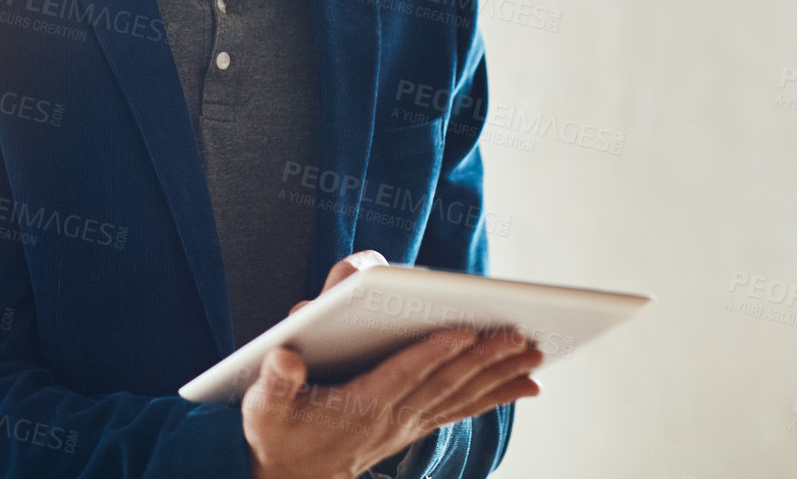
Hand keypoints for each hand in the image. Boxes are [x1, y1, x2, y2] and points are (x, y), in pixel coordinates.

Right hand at [243, 251, 542, 478]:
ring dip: (498, 376)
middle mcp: (390, 418)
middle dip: (481, 360)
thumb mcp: (263, 406)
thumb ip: (276, 380)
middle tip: (516, 335)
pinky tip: (526, 385)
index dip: (431, 355)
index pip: (401, 376)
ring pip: (459, 397)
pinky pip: (461, 409)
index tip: (462, 332)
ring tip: (533, 354)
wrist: (289, 476)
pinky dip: (495, 396)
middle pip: (443, 384)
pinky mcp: (413, 426)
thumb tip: (286, 358)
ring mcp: (406, 424)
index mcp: (357, 406)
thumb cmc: (275, 431)